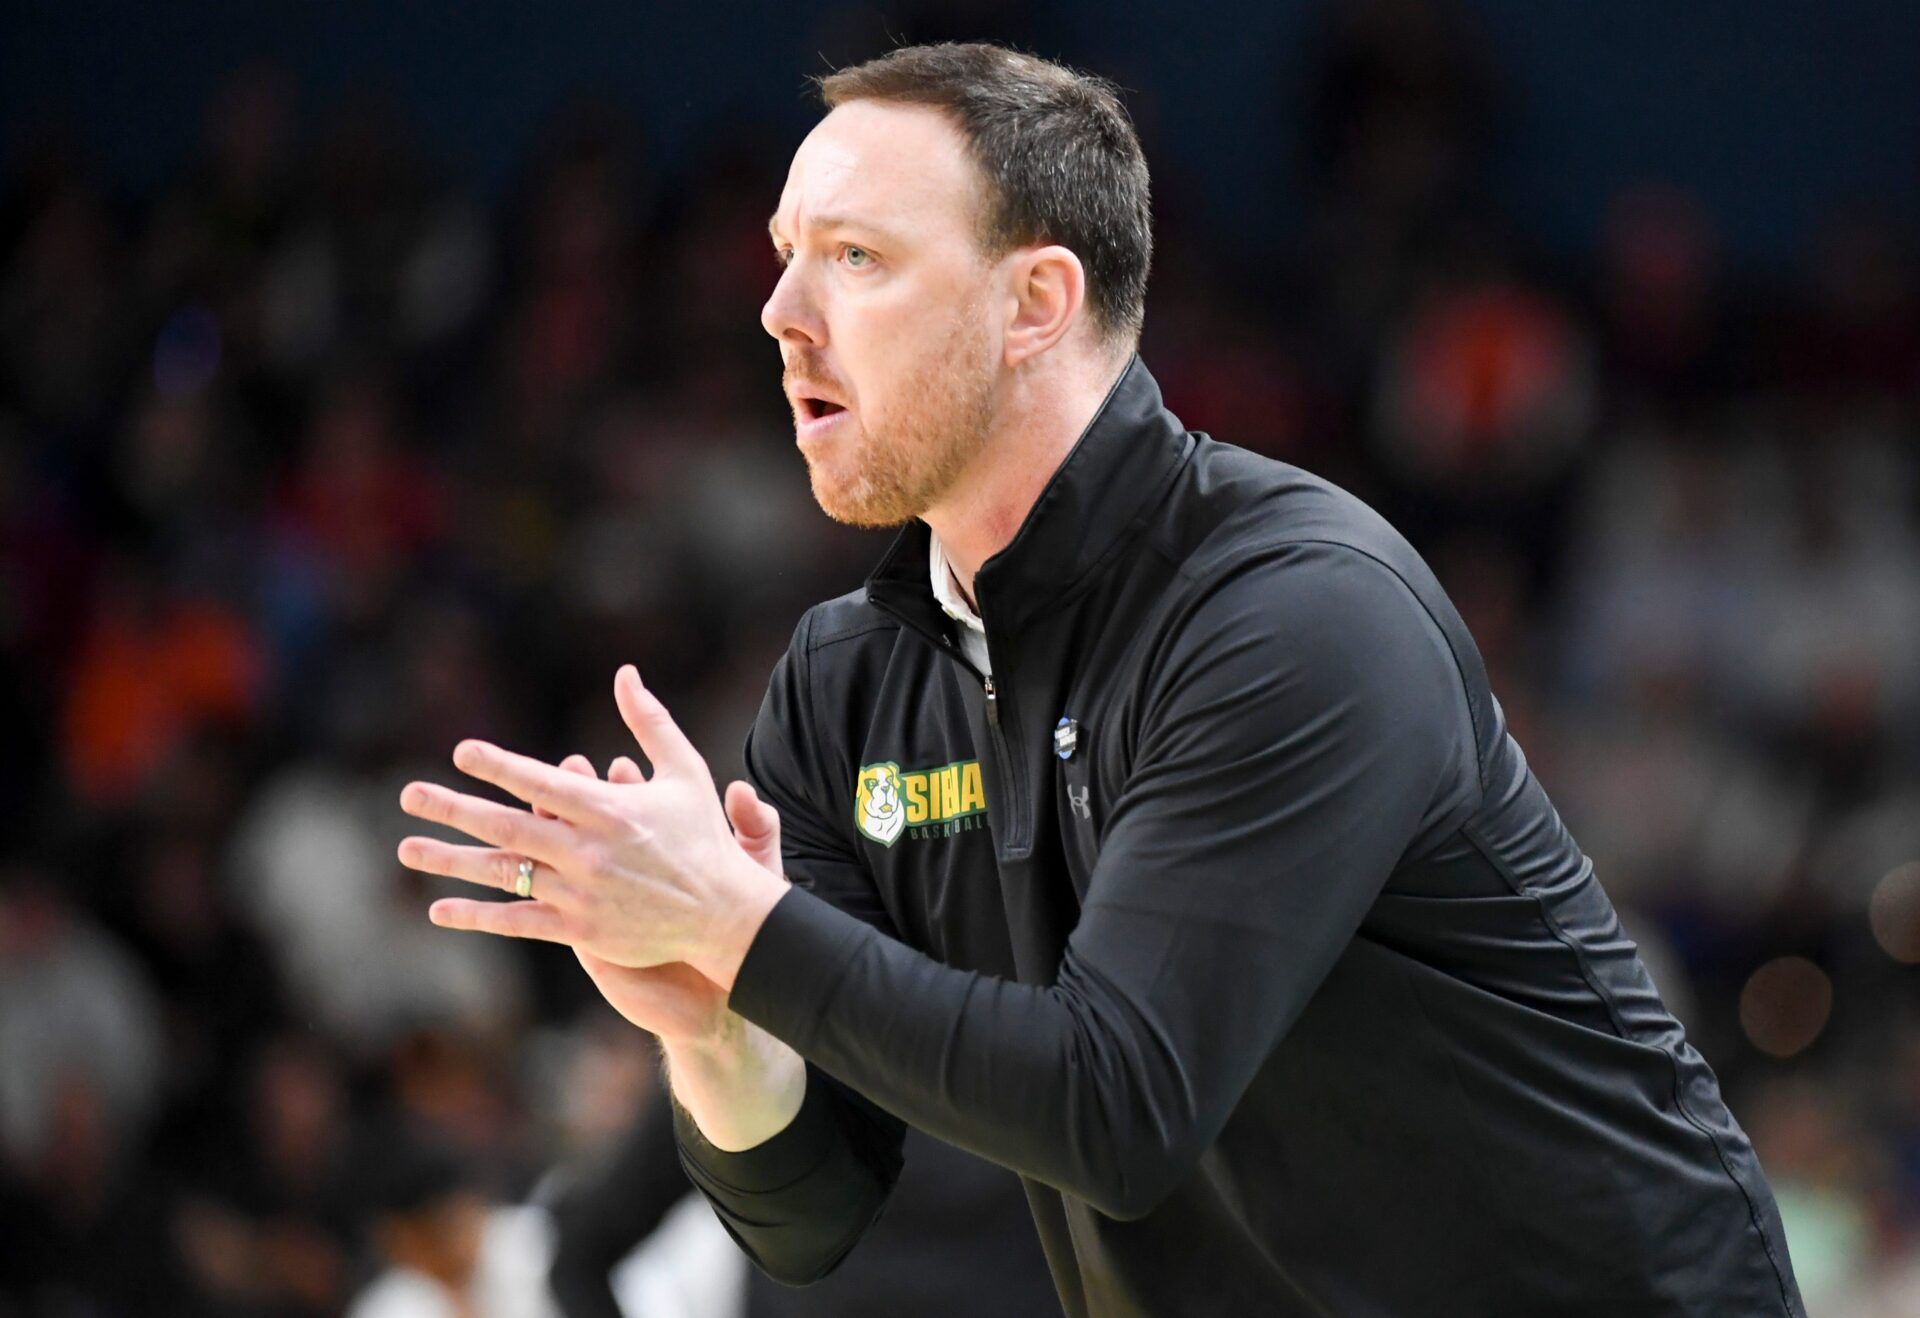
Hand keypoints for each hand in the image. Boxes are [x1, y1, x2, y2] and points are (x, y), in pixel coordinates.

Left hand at [397, 665, 789, 994]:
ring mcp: (582, 892)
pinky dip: (477, 917)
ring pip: (504, 872)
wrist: (725, 913)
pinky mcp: (581, 930)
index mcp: (610, 808)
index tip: (462, 752)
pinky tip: (440, 911)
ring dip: (450, 860)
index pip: (541, 782)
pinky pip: (517, 921)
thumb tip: (626, 673)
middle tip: (411, 795)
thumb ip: (650, 722)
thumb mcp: (684, 771)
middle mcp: (588, 850)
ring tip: (407, 849)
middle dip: (453, 808)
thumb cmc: (702, 837)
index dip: (499, 766)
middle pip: (507, 825)